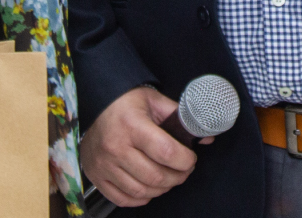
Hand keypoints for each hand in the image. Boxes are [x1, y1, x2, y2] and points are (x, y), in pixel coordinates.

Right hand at [80, 87, 197, 207]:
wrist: (95, 105)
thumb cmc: (127, 103)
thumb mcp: (154, 101)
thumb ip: (181, 118)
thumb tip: (206, 136)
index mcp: (132, 125)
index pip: (166, 152)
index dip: (185, 160)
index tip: (191, 158)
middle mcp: (115, 147)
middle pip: (156, 176)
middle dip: (178, 177)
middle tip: (183, 170)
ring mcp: (104, 165)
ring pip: (142, 191)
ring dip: (162, 188)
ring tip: (169, 178)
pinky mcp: (97, 176)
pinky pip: (124, 199)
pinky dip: (142, 197)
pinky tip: (149, 186)